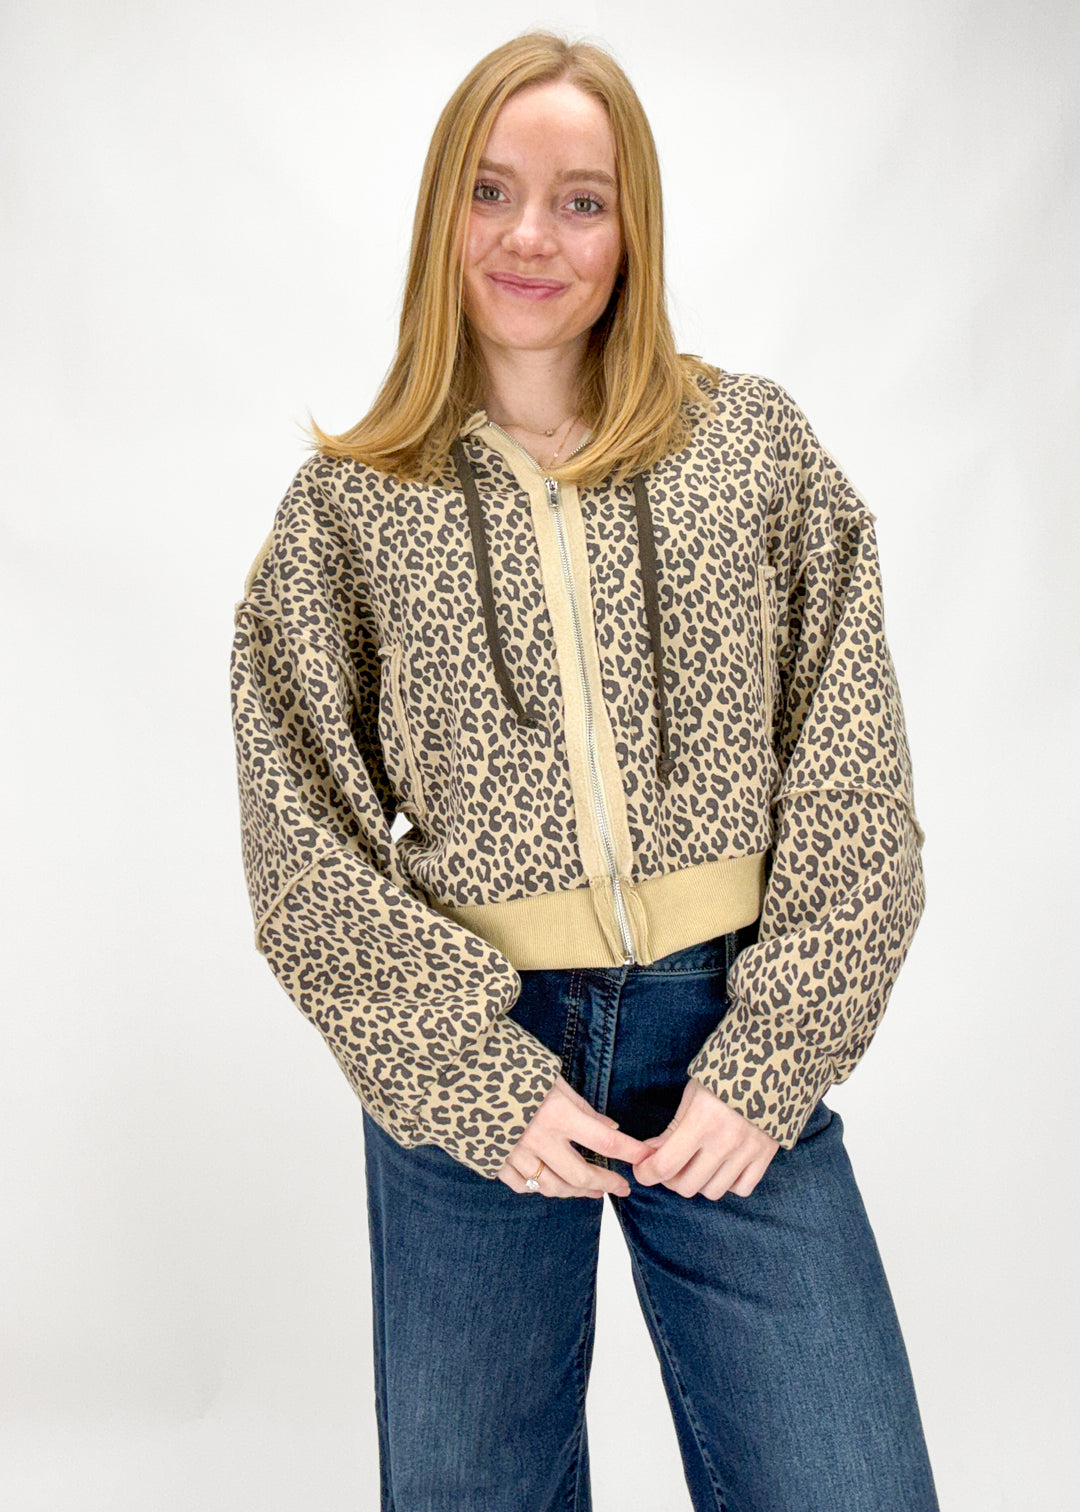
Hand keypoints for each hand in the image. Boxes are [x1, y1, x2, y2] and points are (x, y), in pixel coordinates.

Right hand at [499, 1074, 653, 1199]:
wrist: (460, 1070)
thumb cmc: (511, 1067)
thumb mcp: (552, 1079)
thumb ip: (582, 1108)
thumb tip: (609, 1129)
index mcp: (556, 1113)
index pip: (605, 1141)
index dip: (630, 1153)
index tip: (646, 1160)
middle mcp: (537, 1138)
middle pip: (580, 1175)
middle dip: (605, 1183)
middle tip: (621, 1187)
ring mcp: (514, 1153)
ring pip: (552, 1187)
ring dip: (576, 1191)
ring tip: (591, 1190)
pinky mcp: (493, 1161)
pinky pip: (522, 1186)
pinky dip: (539, 1187)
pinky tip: (551, 1183)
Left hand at [631, 1076, 779, 1200]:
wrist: (770, 1063)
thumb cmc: (725, 1074)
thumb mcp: (693, 1094)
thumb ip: (672, 1129)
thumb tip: (650, 1154)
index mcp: (701, 1121)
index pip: (665, 1165)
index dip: (646, 1173)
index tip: (642, 1169)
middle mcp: (725, 1141)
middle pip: (686, 1185)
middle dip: (670, 1178)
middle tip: (669, 1164)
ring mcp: (747, 1151)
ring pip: (712, 1191)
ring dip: (698, 1182)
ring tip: (696, 1164)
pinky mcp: (766, 1155)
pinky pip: (741, 1188)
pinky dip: (728, 1183)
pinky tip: (723, 1166)